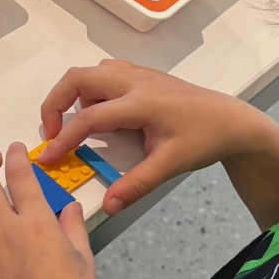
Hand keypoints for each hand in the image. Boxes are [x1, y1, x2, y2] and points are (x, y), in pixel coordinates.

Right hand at [35, 61, 276, 215]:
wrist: (231, 120)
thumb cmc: (203, 140)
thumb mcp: (170, 165)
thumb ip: (136, 184)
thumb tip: (108, 206)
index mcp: (141, 102)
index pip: (90, 117)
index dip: (64, 138)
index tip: (48, 158)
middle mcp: (134, 81)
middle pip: (78, 77)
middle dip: (55, 103)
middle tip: (51, 134)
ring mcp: (137, 73)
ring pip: (90, 72)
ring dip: (73, 95)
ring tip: (79, 126)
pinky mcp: (141, 75)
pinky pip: (104, 73)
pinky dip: (91, 90)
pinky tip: (102, 113)